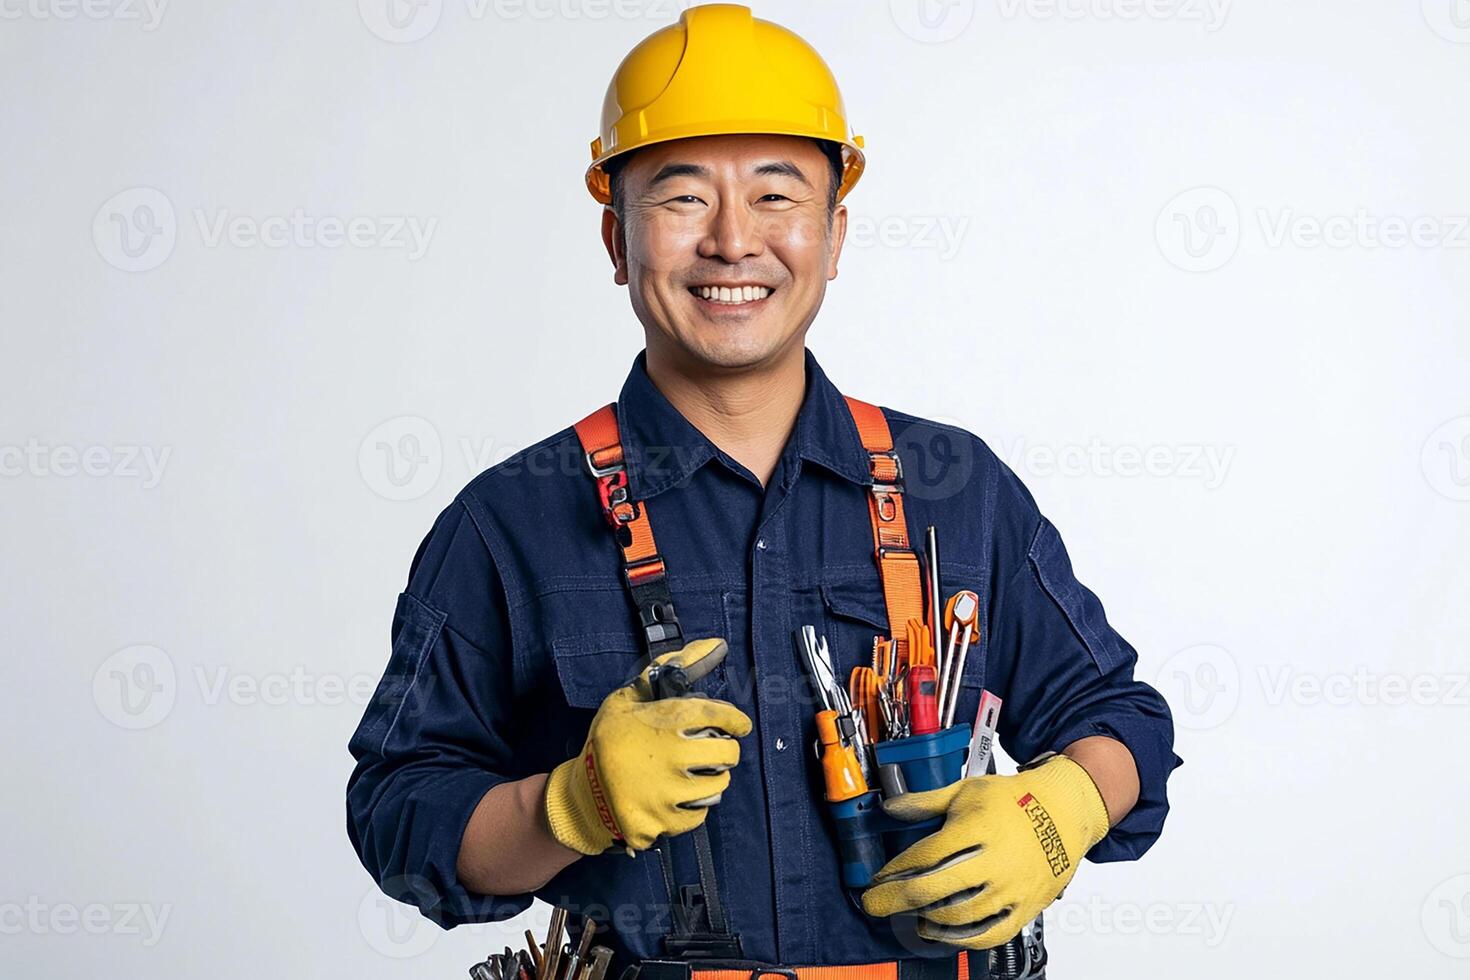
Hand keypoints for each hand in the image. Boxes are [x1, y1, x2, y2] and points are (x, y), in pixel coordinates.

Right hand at [543, 638, 752, 854]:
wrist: (584, 794)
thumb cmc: (608, 739)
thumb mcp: (627, 698)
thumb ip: (669, 669)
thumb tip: (715, 644)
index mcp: (664, 723)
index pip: (718, 715)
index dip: (736, 719)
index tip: (739, 724)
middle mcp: (672, 758)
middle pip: (727, 753)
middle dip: (725, 749)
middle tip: (711, 749)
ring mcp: (670, 793)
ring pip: (719, 784)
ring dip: (711, 777)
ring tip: (692, 773)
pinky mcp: (667, 822)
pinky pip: (702, 812)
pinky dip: (695, 803)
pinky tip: (678, 795)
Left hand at [860, 755, 1109, 948]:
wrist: (1064, 812)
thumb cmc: (1015, 799)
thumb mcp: (967, 790)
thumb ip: (926, 802)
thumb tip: (891, 807)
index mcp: (977, 829)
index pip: (925, 856)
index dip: (895, 870)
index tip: (878, 877)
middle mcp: (994, 862)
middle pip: (935, 889)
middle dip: (896, 900)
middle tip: (875, 904)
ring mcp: (1011, 888)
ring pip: (959, 917)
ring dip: (926, 920)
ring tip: (908, 915)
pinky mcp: (1025, 908)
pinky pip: (989, 934)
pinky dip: (961, 939)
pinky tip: (941, 932)